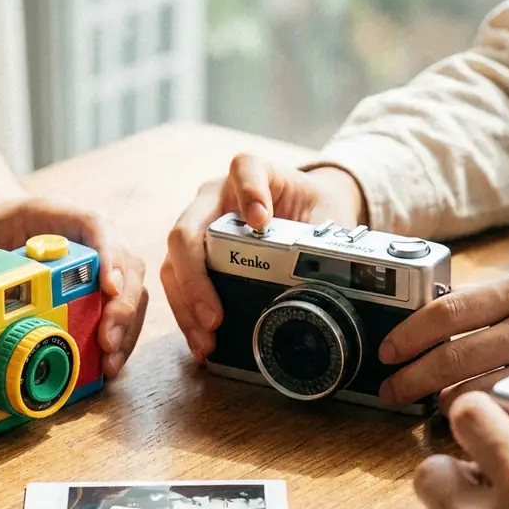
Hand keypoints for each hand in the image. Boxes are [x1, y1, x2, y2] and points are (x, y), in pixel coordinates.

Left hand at [0, 196, 147, 376]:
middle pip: (128, 264)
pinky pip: (124, 311)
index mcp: (60, 215)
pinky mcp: (102, 288)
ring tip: (110, 362)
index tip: (108, 287)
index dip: (109, 255)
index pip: (96, 226)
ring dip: (127, 328)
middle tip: (108, 339)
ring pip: (134, 291)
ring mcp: (103, 263)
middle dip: (124, 305)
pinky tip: (108, 364)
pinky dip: (121, 338)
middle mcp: (92, 237)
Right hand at [162, 155, 365, 361]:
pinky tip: (200, 340)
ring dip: (186, 305)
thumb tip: (335, 279)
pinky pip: (177, 283)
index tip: (259, 221)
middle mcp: (215, 197)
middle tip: (215, 317)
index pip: (245, 168)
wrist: (304, 209)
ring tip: (206, 339)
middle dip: (196, 277)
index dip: (249, 191)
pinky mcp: (193, 255)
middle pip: (187, 228)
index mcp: (254, 174)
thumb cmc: (313, 207)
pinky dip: (187, 314)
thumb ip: (329, 240)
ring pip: (174, 262)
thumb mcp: (328, 216)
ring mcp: (198, 225)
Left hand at [379, 270, 508, 411]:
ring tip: (427, 412)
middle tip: (391, 392)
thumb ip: (494, 305)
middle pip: (452, 355)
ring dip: (443, 404)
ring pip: (478, 390)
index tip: (387, 352)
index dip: (408, 334)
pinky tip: (474, 427)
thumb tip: (434, 322)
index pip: (446, 310)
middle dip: (412, 378)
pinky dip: (486, 422)